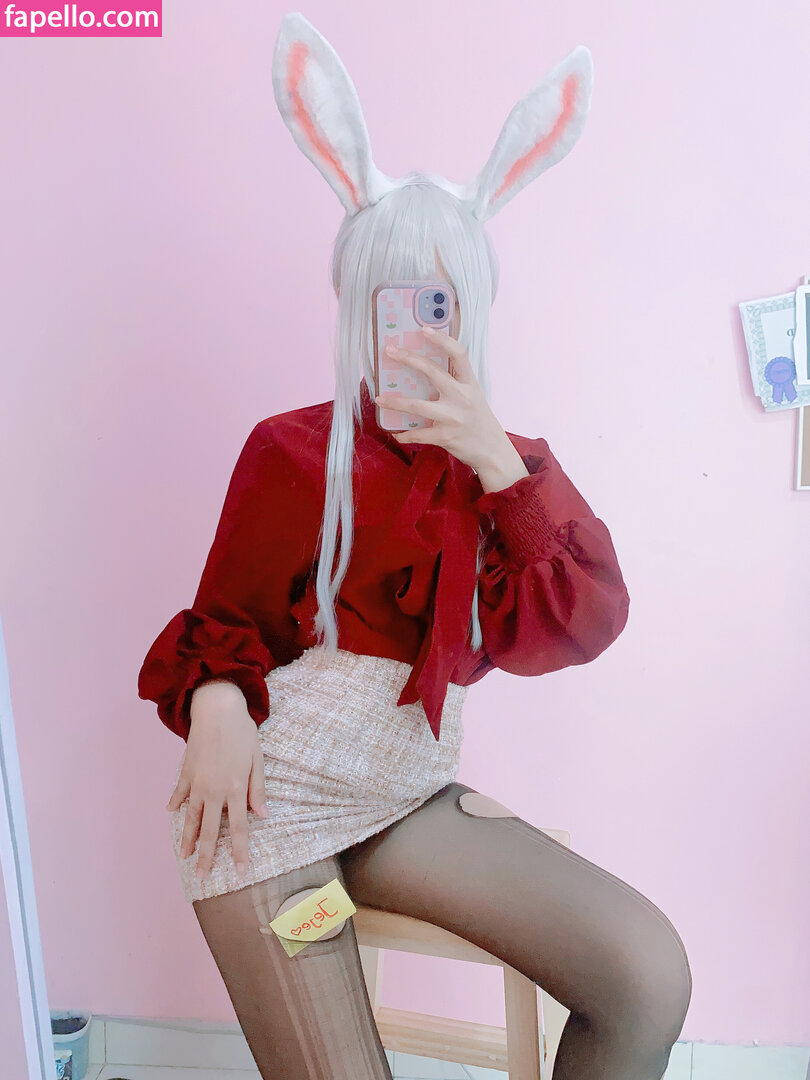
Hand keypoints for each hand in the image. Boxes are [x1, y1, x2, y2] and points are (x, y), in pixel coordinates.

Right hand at [166, 681, 269, 882]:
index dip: (240, 851)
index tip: (240, 871)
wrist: (217, 710)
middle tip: (203, 876)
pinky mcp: (186, 772)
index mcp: (235, 789)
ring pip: (191, 817)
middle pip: (210, 830)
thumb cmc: (242, 732)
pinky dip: (176, 804)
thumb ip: (258, 789)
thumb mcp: (257, 759)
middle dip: (207, 856)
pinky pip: (180, 793)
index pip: (239, 828)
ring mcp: (197, 783)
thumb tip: (263, 816)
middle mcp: (214, 790)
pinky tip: (172, 814)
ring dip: (189, 838)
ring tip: (185, 855)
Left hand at [375, 326, 514, 473]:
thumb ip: (455, 383)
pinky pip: (418, 434)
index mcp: (469, 384)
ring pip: (417, 406)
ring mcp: (453, 417)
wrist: (493, 451)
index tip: (424, 329)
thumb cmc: (479, 421)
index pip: (458, 354)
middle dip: (408, 358)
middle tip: (389, 351)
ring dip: (395, 402)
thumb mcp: (473, 396)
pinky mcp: (446, 436)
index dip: (442, 339)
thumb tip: (425, 370)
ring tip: (379, 398)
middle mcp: (462, 397)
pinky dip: (404, 434)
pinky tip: (396, 433)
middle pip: (432, 371)